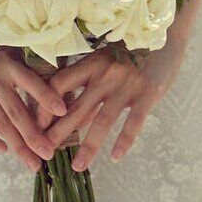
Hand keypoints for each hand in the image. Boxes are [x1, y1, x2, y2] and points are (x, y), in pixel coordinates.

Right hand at [0, 42, 65, 167]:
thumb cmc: (3, 53)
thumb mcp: (20, 54)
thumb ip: (36, 73)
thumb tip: (62, 105)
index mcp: (8, 63)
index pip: (30, 82)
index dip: (46, 97)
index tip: (64, 113)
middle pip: (16, 112)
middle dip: (34, 136)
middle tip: (49, 155)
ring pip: (0, 123)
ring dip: (17, 146)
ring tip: (33, 163)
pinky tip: (4, 149)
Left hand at [42, 29, 189, 162]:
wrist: (167, 34)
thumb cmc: (131, 51)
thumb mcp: (105, 60)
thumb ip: (88, 83)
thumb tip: (66, 110)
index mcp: (91, 63)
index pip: (59, 84)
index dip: (44, 104)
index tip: (34, 124)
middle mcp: (105, 74)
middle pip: (77, 108)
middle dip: (59, 132)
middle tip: (44, 152)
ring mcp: (127, 85)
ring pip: (103, 121)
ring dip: (89, 146)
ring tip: (77, 166)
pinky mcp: (148, 93)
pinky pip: (134, 122)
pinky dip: (125, 140)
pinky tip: (116, 157)